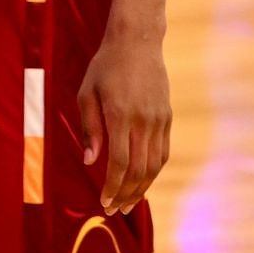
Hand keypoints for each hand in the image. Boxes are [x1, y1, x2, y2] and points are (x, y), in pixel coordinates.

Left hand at [78, 31, 171, 215]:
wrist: (138, 43)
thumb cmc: (104, 67)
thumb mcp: (87, 93)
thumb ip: (90, 128)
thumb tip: (91, 161)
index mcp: (120, 115)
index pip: (119, 163)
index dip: (112, 187)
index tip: (104, 202)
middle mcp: (143, 121)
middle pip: (139, 170)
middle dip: (126, 194)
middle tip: (115, 210)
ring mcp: (159, 121)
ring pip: (154, 165)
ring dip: (142, 188)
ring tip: (129, 203)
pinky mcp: (167, 118)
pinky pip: (162, 152)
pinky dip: (153, 171)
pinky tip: (142, 181)